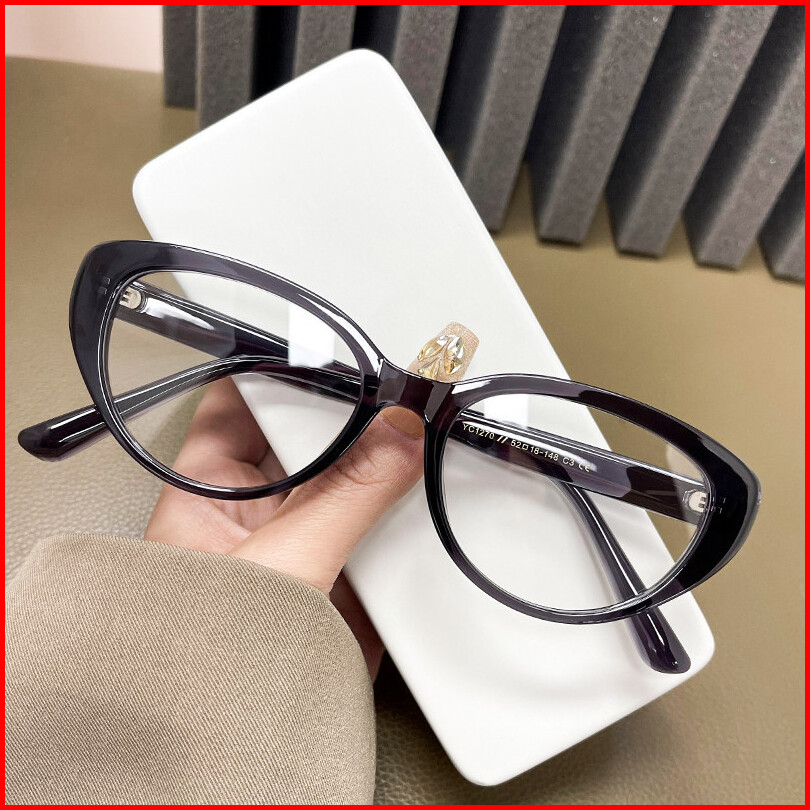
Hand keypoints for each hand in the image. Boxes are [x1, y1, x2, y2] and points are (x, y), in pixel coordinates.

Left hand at [144, 378, 424, 677]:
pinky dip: (405, 511)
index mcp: (214, 488)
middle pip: (311, 433)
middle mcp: (259, 506)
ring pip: (350, 477)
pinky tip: (431, 491)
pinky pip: (377, 523)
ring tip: (426, 430)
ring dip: (386, 463)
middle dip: (355, 416)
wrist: (242, 742)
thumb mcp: (285, 558)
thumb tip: (397, 434)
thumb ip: (346, 493)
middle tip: (402, 390)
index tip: (342, 351)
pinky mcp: (343, 569)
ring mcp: (305, 535)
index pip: (248, 399)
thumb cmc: (211, 656)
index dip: (292, 370)